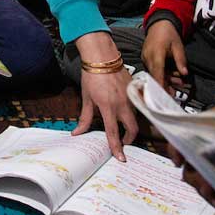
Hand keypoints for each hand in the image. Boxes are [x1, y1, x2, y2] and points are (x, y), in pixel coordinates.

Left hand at [70, 32, 138, 161]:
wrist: (103, 56)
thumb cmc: (92, 76)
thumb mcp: (87, 98)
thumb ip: (84, 117)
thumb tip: (77, 133)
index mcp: (108, 107)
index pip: (113, 132)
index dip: (117, 147)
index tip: (121, 158)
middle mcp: (122, 104)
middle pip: (132, 128)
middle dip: (129, 139)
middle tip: (122, 142)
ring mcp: (131, 97)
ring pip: (135, 117)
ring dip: (130, 125)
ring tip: (122, 126)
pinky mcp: (135, 90)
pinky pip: (137, 106)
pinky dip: (133, 112)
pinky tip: (126, 111)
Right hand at [141, 20, 187, 91]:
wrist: (159, 24)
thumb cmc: (170, 35)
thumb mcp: (178, 46)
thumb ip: (180, 60)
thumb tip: (185, 73)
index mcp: (156, 54)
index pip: (157, 73)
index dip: (160, 85)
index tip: (164, 95)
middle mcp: (148, 57)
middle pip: (155, 76)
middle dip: (165, 85)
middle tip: (175, 92)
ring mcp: (145, 58)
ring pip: (154, 73)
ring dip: (164, 79)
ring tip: (178, 82)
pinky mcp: (145, 58)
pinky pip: (152, 69)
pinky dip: (161, 73)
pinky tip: (171, 75)